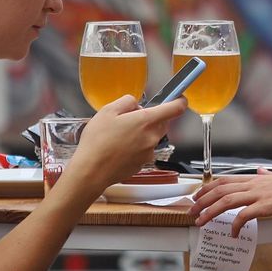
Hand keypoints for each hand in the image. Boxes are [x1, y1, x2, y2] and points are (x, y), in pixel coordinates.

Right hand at [59, 96, 187, 198]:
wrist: (91, 171)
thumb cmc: (98, 141)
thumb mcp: (108, 111)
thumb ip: (127, 102)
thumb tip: (136, 104)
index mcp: (146, 121)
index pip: (175, 108)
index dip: (180, 101)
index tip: (178, 98)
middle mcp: (152, 138)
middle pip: (163, 123)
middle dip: (152, 118)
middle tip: (131, 118)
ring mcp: (148, 153)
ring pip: (152, 137)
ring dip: (142, 133)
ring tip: (119, 136)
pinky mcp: (142, 164)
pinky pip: (144, 150)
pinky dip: (136, 147)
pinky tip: (118, 148)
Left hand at [189, 169, 271, 236]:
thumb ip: (265, 175)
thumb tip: (260, 171)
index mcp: (253, 178)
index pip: (223, 180)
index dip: (207, 188)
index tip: (197, 197)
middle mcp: (253, 184)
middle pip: (220, 190)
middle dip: (202, 201)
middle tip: (192, 212)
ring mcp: (259, 195)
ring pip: (227, 201)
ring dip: (210, 212)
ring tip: (201, 222)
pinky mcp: (266, 206)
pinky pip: (244, 216)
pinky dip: (235, 225)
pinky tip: (232, 233)